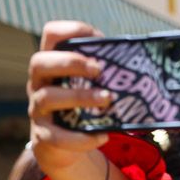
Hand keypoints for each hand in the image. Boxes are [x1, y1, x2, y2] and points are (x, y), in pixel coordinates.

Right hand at [27, 20, 110, 171]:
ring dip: (80, 96)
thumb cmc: (82, 109)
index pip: (51, 35)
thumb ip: (105, 75)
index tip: (96, 35)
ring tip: (107, 99)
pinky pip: (57, 137)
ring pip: (48, 97)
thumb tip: (141, 65)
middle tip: (98, 69)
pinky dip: (81, 138)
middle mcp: (39, 84)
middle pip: (39, 63)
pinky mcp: (44, 136)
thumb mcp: (89, 88)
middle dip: (70, 62)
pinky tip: (102, 136)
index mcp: (52, 65)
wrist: (62, 149)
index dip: (70, 30)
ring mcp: (38, 110)